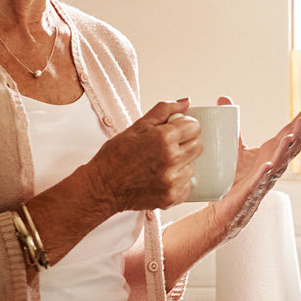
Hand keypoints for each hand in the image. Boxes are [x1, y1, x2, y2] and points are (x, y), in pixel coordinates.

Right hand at [85, 98, 202, 211]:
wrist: (103, 186)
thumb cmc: (116, 156)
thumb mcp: (137, 126)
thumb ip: (164, 110)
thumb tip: (185, 103)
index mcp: (164, 138)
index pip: (194, 126)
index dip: (185, 126)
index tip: (176, 131)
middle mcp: (171, 159)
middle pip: (198, 146)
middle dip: (186, 143)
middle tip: (168, 147)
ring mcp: (173, 180)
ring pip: (193, 166)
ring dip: (182, 163)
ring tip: (161, 164)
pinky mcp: (172, 197)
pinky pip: (187, 184)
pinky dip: (178, 181)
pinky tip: (161, 177)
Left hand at [213, 96, 300, 239]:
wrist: (226, 208)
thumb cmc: (237, 179)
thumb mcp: (236, 147)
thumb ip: (235, 125)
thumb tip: (224, 99)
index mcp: (272, 151)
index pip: (292, 130)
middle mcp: (274, 163)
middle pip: (291, 145)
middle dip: (300, 131)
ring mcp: (265, 178)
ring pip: (280, 161)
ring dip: (287, 149)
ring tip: (292, 135)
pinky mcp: (251, 191)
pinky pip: (260, 181)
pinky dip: (266, 173)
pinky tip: (269, 164)